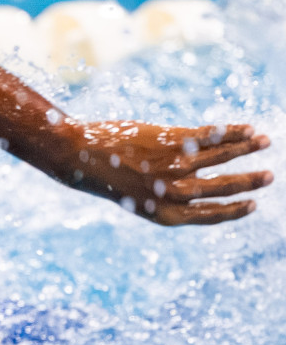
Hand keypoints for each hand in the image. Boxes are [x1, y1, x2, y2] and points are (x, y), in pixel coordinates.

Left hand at [56, 120, 272, 225]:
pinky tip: (246, 128)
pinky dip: (231, 132)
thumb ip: (164, 198)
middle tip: (270, 177)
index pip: (209, 215)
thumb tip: (194, 191)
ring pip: (220, 158)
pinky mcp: (170, 142)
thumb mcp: (135, 197)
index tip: (253, 205)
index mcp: (163, 214)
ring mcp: (173, 167)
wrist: (77, 155)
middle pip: (221, 188)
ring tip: (266, 142)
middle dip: (249, 182)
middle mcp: (172, 194)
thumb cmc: (105, 176)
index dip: (234, 211)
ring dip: (246, 148)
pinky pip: (209, 136)